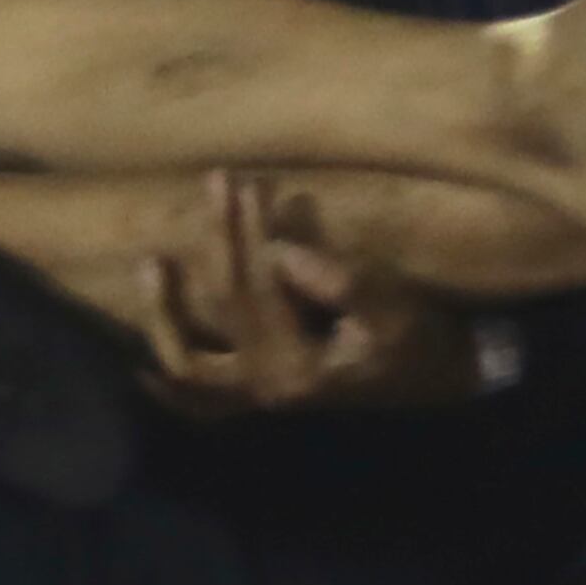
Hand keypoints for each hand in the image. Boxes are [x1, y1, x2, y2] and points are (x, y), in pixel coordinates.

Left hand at [135, 176, 477, 417]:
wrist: (443, 381)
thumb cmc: (420, 341)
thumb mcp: (394, 309)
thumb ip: (342, 283)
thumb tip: (281, 252)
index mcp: (297, 364)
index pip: (257, 287)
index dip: (248, 231)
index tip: (247, 182)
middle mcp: (267, 384)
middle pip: (219, 310)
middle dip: (218, 242)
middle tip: (217, 185)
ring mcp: (259, 393)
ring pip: (190, 365)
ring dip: (163, 318)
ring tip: (148, 264)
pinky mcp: (262, 392)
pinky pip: (203, 403)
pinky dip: (173, 391)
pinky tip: (141, 371)